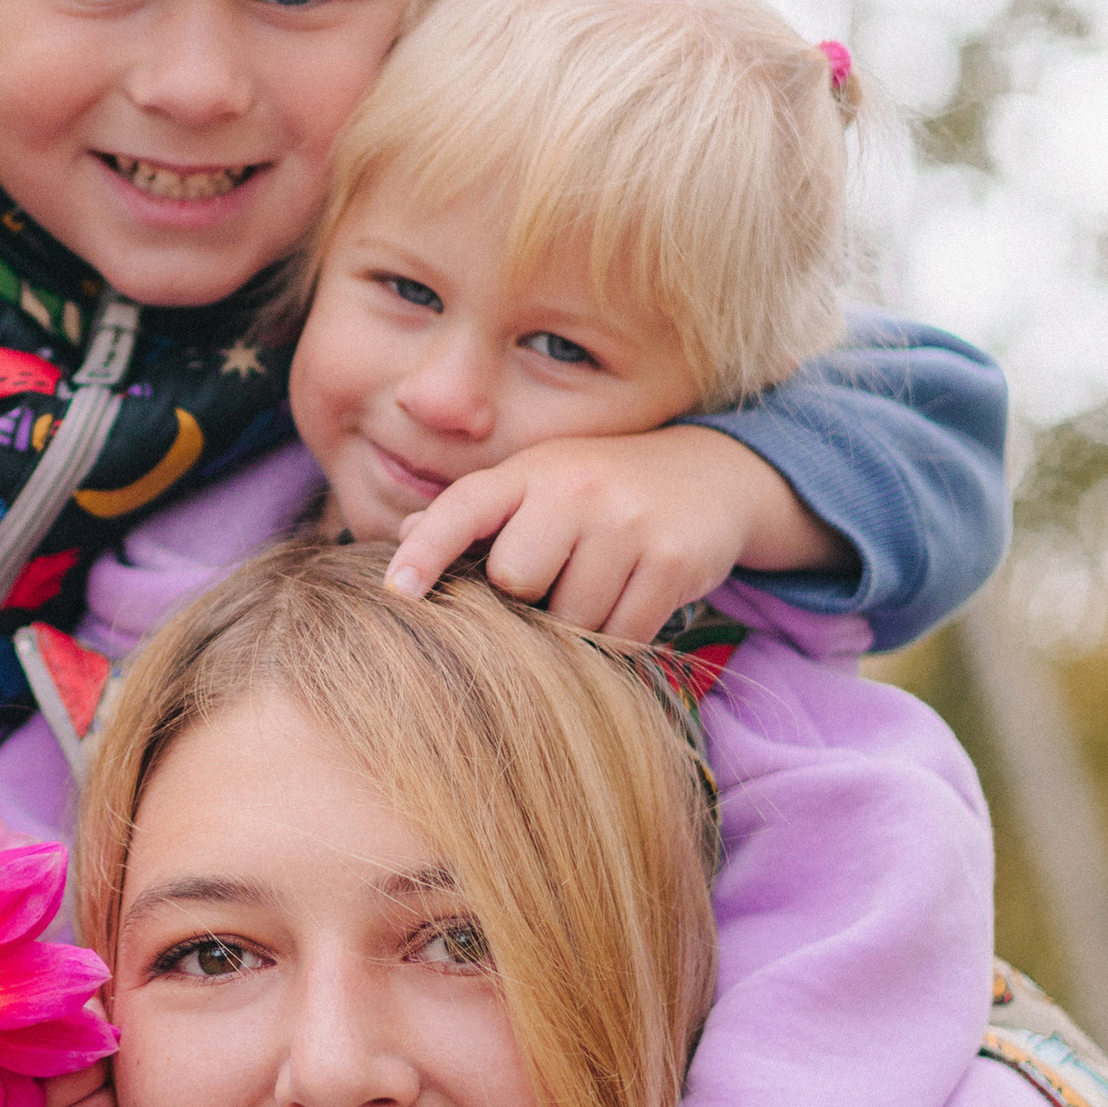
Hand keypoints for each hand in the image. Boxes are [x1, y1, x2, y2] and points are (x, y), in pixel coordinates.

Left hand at [384, 428, 838, 642]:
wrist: (711, 474)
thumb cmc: (600, 490)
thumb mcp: (538, 484)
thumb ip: (475, 514)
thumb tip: (402, 536)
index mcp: (530, 471)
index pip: (463, 508)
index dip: (425, 550)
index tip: (395, 592)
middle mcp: (576, 488)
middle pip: (516, 579)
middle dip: (528, 597)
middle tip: (554, 581)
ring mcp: (628, 522)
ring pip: (573, 617)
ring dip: (579, 624)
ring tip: (598, 588)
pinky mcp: (673, 560)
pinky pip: (624, 634)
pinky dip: (620, 635)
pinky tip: (629, 602)